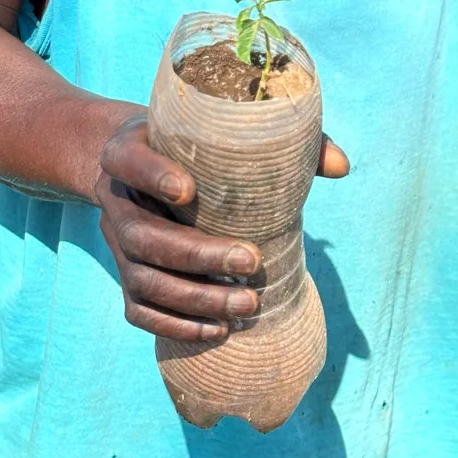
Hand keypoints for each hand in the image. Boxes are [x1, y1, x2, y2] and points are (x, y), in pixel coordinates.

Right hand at [96, 113, 348, 340]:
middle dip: (197, 255)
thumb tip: (342, 165)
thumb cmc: (190, 143)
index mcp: (127, 151)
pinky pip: (140, 310)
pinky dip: (176, 325)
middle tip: (251, 263)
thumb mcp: (215, 127)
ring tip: (247, 306)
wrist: (133, 163)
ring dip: (195, 299)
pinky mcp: (124, 276)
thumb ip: (280, 142)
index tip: (188, 189)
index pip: (128, 160)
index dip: (152, 175)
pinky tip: (218, 330)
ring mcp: (116, 242)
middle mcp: (114, 199)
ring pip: (144, 281)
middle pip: (143, 236)